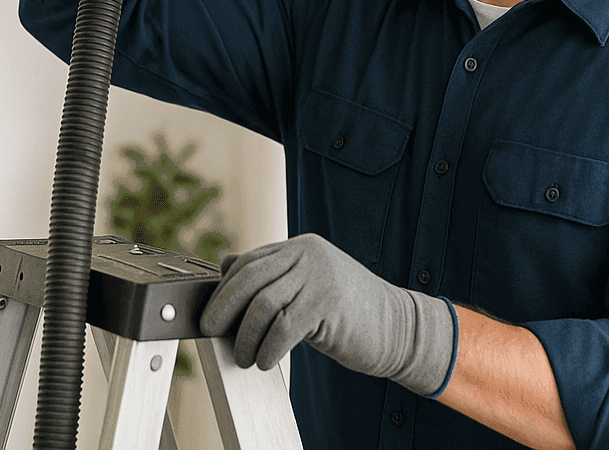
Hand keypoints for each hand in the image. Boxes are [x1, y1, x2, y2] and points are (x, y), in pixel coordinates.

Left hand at [199, 233, 455, 395]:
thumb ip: (273, 275)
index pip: (249, 263)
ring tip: (244, 356)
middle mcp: (308, 256)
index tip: (210, 314)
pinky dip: (268, 348)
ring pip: (262, 304)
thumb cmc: (349, 312)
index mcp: (301, 248)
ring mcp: (319, 277)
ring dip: (245, 336)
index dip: (224, 290)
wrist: (398, 328)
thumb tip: (226, 266)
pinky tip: (265, 361)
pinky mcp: (328, 304)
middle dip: (223, 308)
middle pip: (249, 278)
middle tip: (210, 331)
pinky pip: (283, 327)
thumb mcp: (308, 286)